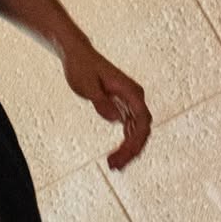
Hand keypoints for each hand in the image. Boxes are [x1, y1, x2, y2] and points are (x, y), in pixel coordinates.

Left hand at [60, 40, 152, 170]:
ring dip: (127, 150)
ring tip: (113, 165)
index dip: (136, 140)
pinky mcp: (122, 106)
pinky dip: (124, 143)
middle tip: (114, 166)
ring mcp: (130, 103)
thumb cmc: (81, 67)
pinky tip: (116, 155)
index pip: (142, 120)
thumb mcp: (86, 85)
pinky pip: (129, 129)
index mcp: (131, 91)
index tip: (125, 154)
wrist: (77, 55)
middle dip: (131, 150)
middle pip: (141, 130)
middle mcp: (135, 98)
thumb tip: (116, 119)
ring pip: (136, 132)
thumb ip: (101, 102)